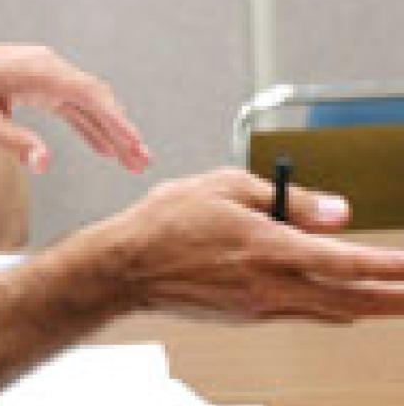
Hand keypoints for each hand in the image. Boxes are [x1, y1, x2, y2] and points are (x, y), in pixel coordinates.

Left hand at [0, 41, 149, 173]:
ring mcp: (42, 71)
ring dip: (110, 130)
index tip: (134, 145)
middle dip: (121, 131)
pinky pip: (70, 103)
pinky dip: (88, 124)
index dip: (114, 122)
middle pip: (95, 98)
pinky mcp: (35, 81)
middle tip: (142, 163)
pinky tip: (103, 147)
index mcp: (34, 70)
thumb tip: (45, 163)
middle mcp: (44, 64)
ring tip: (133, 161)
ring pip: (86, 101)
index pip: (87, 95)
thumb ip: (12, 142)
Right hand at [95, 169, 403, 322]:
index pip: (345, 261)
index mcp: (267, 248)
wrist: (124, 268)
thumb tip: (336, 211)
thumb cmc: (164, 222)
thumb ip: (286, 198)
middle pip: (350, 301)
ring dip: (365, 308)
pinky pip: (301, 313)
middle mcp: (269, 284)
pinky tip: (335, 300)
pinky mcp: (246, 317)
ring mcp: (259, 307)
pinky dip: (328, 307)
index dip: (388, 266)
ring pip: (329, 312)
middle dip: (393, 300)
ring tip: (391, 302)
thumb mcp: (225, 186)